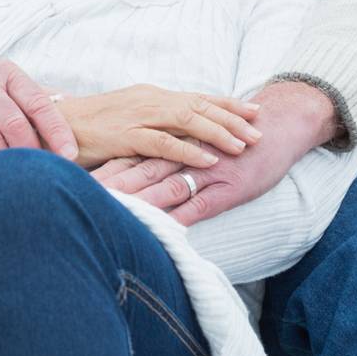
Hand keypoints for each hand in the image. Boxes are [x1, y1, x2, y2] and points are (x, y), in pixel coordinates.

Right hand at [0, 29, 76, 166]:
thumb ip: (28, 93)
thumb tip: (69, 105)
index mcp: (7, 74)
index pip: (38, 102)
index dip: (56, 129)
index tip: (70, 154)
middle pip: (15, 121)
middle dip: (33, 151)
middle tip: (46, 176)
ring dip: (6, 161)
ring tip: (19, 182)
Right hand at [55, 84, 262, 169]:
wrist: (52, 123)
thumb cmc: (90, 126)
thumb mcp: (128, 118)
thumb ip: (153, 122)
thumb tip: (180, 131)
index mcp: (151, 95)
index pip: (197, 97)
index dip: (227, 103)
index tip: (253, 110)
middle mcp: (149, 100)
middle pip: (200, 105)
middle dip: (232, 117)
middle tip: (260, 129)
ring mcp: (138, 115)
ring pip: (188, 119)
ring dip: (219, 132)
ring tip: (244, 144)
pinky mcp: (125, 135)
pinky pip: (163, 142)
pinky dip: (189, 150)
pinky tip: (209, 159)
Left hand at [94, 80, 335, 223]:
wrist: (282, 125)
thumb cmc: (238, 138)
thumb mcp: (198, 143)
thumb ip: (169, 153)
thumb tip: (138, 174)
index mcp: (173, 143)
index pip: (131, 156)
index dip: (103, 168)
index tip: (74, 178)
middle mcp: (184, 154)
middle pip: (139, 170)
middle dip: (109, 185)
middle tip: (79, 196)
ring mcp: (204, 171)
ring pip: (163, 185)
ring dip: (137, 200)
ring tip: (110, 213)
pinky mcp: (226, 188)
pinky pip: (197, 204)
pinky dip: (177, 216)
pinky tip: (160, 230)